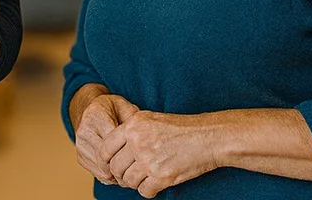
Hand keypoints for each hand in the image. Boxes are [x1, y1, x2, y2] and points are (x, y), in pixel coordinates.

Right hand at [75, 93, 138, 184]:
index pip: (113, 141)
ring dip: (118, 172)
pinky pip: (98, 173)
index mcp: (96, 115)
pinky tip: (120, 167)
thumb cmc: (112, 109)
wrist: (91, 111)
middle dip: (124, 164)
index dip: (129, 150)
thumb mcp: (125, 107)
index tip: (141, 154)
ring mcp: (80, 145)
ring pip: (103, 169)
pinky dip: (111, 174)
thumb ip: (133, 120)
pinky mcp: (80, 157)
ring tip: (132, 167)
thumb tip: (143, 137)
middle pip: (107, 158)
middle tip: (140, 167)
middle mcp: (84, 130)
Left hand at [100, 111, 219, 197]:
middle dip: (121, 174)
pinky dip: (148, 190)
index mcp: (133, 126)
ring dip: (134, 182)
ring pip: (128, 181)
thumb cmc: (180, 128)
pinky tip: (155, 183)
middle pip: (115, 167)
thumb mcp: (150, 119)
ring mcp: (149, 160)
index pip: (105, 148)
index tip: (111, 164)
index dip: (106, 160)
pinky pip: (144, 191)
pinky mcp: (161, 176)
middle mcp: (138, 142)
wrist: (206, 138)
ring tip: (144, 177)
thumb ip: (131, 131)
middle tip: (129, 174)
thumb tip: (112, 147)